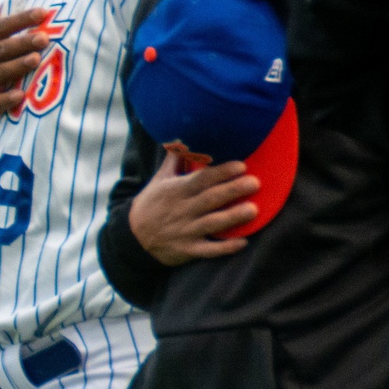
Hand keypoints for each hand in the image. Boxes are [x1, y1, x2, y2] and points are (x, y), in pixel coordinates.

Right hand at [127, 151, 259, 266]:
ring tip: (253, 210)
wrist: (133, 237)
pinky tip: (242, 243)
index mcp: (176, 191)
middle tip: (254, 183)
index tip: (241, 166)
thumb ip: (174, 160)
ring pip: (212, 223)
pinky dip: (225, 247)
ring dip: (232, 217)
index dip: (221, 172)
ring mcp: (185, 231)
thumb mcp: (159, 180)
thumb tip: (183, 138)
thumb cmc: (151, 204)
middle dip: (232, 190)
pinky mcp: (187, 249)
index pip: (201, 179)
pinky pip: (208, 250)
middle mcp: (181, 210)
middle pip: (210, 199)